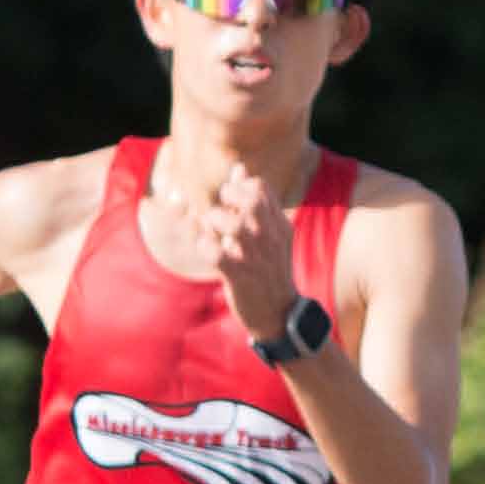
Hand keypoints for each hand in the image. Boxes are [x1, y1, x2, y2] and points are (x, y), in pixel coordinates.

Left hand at [188, 163, 290, 344]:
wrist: (279, 314)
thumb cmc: (268, 269)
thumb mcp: (269, 233)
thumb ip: (254, 201)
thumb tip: (238, 169)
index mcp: (278, 224)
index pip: (260, 187)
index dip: (239, 188)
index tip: (232, 202)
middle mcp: (269, 236)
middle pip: (249, 199)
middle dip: (226, 199)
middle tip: (220, 213)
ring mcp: (255, 256)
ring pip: (230, 223)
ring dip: (213, 223)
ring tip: (213, 233)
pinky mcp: (239, 275)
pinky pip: (214, 253)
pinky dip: (205, 247)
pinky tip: (209, 251)